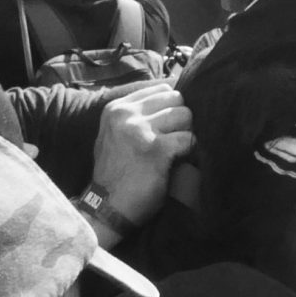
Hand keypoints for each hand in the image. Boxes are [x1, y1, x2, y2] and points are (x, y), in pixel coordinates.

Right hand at [90, 81, 195, 226]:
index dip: (172, 106)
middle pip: (177, 99)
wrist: (105, 208)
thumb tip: (177, 93)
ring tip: (174, 151)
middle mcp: (125, 115)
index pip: (162, 88)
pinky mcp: (156, 150)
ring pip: (186, 116)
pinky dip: (189, 151)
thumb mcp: (116, 134)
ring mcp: (140, 131)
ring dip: (185, 135)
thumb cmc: (116, 172)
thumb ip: (138, 113)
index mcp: (116, 108)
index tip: (168, 125)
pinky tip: (176, 162)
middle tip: (173, 139)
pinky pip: (190, 139)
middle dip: (181, 119)